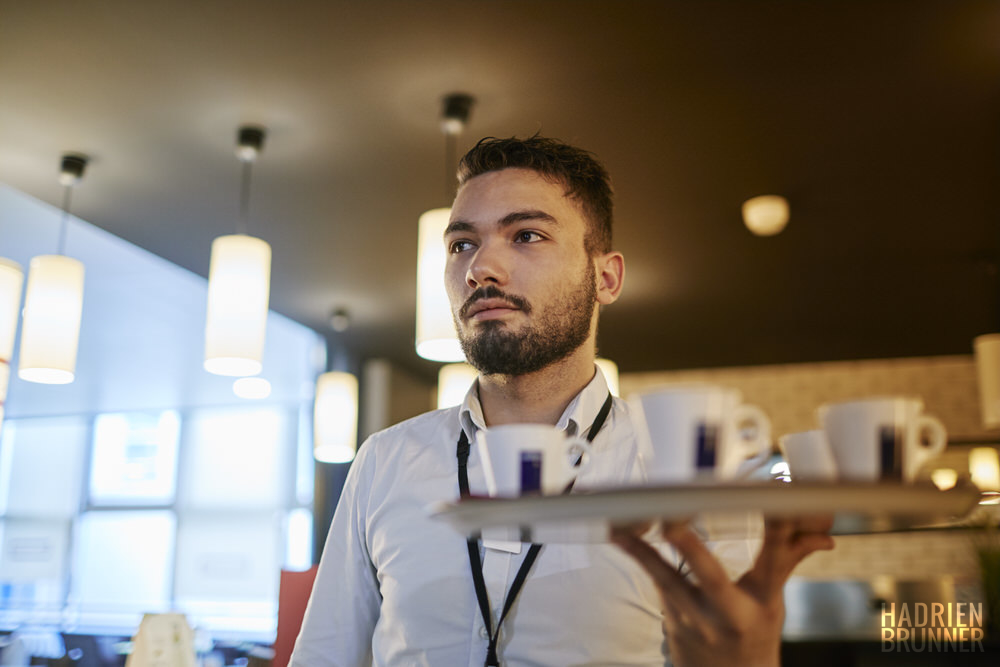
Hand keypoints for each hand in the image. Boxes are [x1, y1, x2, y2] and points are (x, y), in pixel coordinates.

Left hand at [612, 516, 833, 666]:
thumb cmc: (753, 638)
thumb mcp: (774, 603)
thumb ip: (786, 560)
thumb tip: (822, 534)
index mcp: (763, 603)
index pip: (775, 562)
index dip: (779, 532)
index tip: (777, 503)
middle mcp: (730, 613)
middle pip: (712, 577)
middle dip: (691, 549)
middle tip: (673, 523)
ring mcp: (697, 620)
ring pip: (668, 580)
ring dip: (643, 552)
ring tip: (621, 526)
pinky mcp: (672, 620)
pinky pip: (656, 582)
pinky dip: (640, 556)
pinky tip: (620, 534)